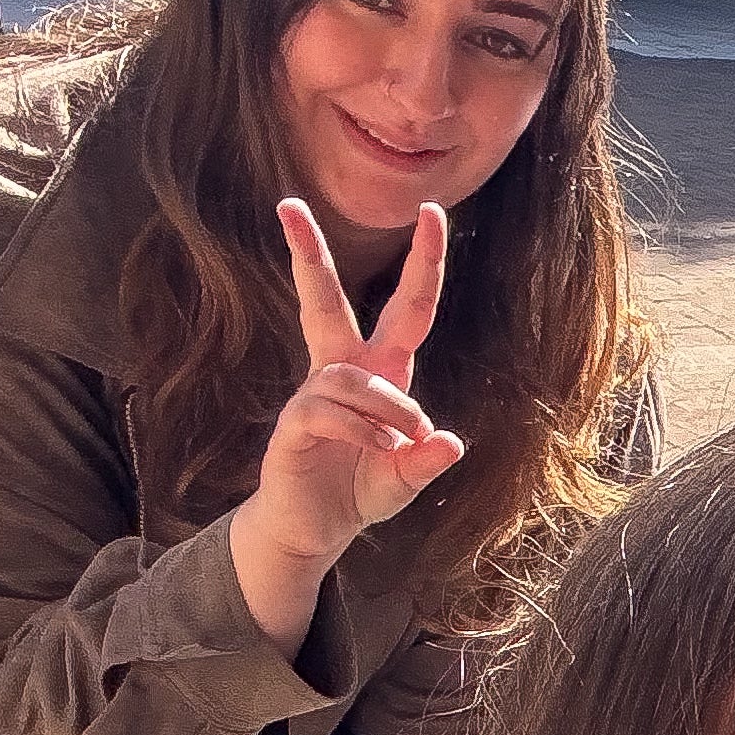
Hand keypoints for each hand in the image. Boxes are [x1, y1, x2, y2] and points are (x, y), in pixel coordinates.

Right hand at [238, 200, 464, 596]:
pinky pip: (330, 409)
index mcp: (382, 371)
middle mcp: (344, 371)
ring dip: (387, 409)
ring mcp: (314, 393)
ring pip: (353, 376)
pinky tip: (377, 450)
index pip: (407, 307)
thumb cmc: (361, 491)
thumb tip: (448, 443)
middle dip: (308, 254)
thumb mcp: (406, 478)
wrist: (315, 529)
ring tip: (397, 445)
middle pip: (325, 301)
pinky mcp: (293, 421)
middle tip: (287, 205)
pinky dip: (363, 430)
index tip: (429, 211)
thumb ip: (426, 462)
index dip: (423, 262)